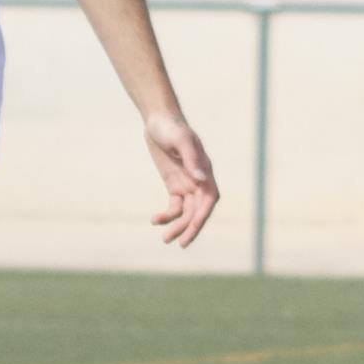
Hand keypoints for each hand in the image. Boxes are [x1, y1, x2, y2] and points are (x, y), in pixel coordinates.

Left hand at [145, 110, 220, 246]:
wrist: (158, 119)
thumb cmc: (171, 127)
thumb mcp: (181, 140)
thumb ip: (191, 159)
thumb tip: (202, 180)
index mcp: (205, 171)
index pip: (209, 200)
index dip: (202, 217)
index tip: (191, 230)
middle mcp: (199, 180)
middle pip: (198, 210)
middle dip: (190, 228)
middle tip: (179, 244)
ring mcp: (187, 183)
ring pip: (186, 212)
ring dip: (177, 225)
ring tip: (164, 238)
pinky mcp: (174, 184)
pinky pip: (174, 206)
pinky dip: (167, 215)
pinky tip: (155, 219)